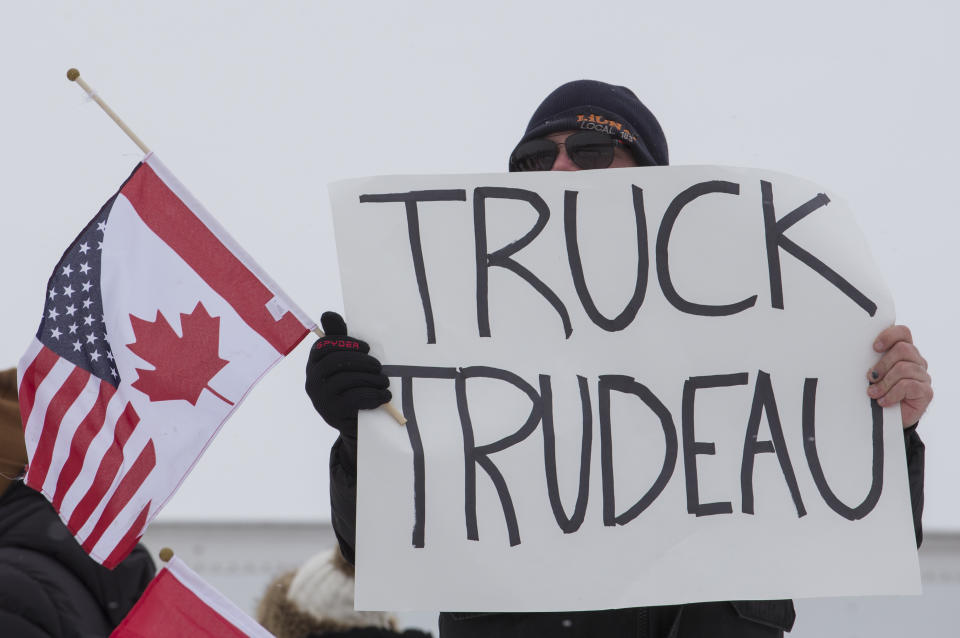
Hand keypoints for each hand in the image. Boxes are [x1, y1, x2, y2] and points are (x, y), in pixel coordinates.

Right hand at [305, 311, 390, 436]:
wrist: (354, 422)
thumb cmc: (352, 384)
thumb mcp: (346, 361)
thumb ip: (339, 338)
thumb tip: (327, 314)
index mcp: (314, 363)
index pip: (324, 345)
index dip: (347, 343)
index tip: (367, 348)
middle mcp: (312, 380)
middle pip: (335, 361)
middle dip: (362, 361)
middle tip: (379, 367)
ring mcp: (320, 398)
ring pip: (346, 380)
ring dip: (372, 379)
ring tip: (385, 382)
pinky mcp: (332, 413)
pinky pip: (354, 399)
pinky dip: (373, 395)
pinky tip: (384, 396)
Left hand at [867, 325, 932, 427]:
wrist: (886, 420)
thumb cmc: (876, 392)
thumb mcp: (870, 375)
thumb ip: (868, 361)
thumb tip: (849, 351)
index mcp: (903, 351)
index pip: (903, 332)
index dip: (889, 336)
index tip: (874, 348)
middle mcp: (916, 361)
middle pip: (903, 349)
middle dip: (882, 364)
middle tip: (870, 377)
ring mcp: (922, 375)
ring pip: (904, 368)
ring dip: (884, 382)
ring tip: (872, 393)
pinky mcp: (926, 391)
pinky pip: (908, 385)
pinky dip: (892, 394)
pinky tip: (883, 401)